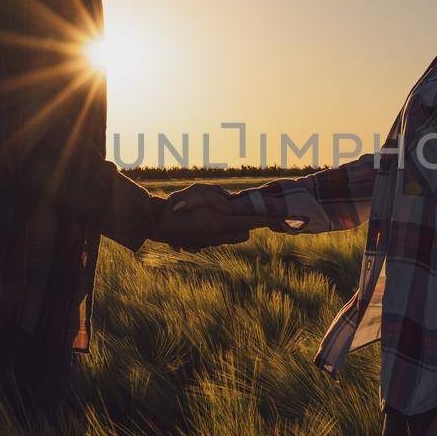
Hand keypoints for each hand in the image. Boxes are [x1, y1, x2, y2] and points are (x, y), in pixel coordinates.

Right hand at [166, 182, 291, 231]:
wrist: (156, 223)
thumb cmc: (177, 204)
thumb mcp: (199, 191)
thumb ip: (219, 194)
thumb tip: (230, 199)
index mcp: (221, 222)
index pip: (251, 222)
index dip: (267, 220)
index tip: (280, 217)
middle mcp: (218, 236)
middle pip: (244, 234)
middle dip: (249, 225)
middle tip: (250, 212)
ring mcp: (210, 242)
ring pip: (232, 238)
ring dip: (235, 229)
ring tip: (228, 216)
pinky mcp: (201, 244)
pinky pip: (219, 239)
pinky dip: (221, 231)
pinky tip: (211, 221)